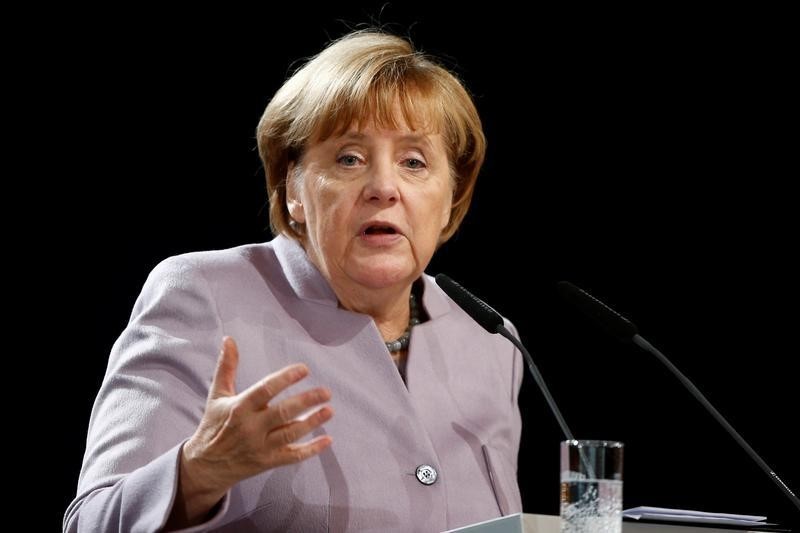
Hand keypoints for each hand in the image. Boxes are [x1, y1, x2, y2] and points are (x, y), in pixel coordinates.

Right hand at [170, 336, 332, 525]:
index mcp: (239, 408)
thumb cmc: (214, 425)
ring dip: (312, 422)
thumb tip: (228, 339)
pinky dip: (311, 450)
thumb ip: (226, 367)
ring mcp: (260, 447)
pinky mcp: (267, 462)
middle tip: (326, 392)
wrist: (205, 466)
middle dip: (306, 401)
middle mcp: (250, 428)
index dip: (285, 378)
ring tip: (330, 410)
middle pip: (283, 413)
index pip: (265, 390)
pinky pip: (292, 457)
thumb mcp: (217, 395)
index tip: (304, 369)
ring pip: (290, 434)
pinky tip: (327, 440)